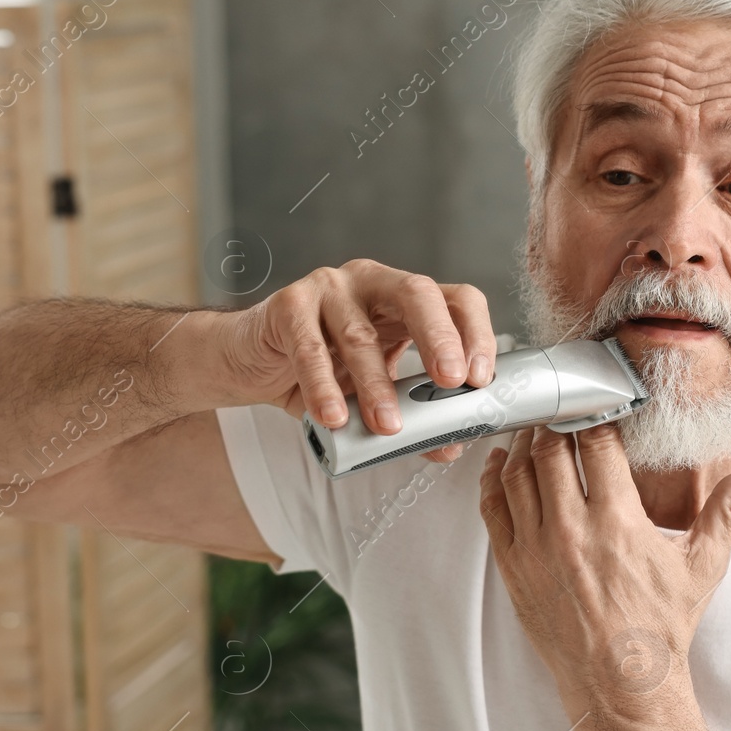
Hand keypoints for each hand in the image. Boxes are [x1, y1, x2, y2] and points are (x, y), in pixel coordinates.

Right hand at [222, 258, 495, 460]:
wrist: (250, 361)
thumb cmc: (321, 371)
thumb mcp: (374, 393)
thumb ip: (410, 417)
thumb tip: (448, 447)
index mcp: (405, 300)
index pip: (456, 300)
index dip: (475, 334)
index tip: (480, 380)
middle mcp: (373, 283)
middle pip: (418, 294)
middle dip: (440, 338)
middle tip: (451, 382)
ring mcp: (330, 288)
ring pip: (360, 334)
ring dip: (377, 385)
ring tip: (387, 427)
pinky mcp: (289, 305)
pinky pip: (310, 349)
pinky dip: (324, 387)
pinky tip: (335, 417)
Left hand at [478, 424, 730, 726]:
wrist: (621, 686)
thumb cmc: (660, 628)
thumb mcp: (701, 568)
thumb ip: (727, 512)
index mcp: (617, 522)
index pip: (597, 444)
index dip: (595, 414)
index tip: (598, 402)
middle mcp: (570, 530)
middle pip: (551, 451)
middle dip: (555, 422)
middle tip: (561, 407)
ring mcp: (535, 549)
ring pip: (517, 475)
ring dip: (524, 444)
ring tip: (534, 428)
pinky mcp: (512, 569)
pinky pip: (492, 510)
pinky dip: (493, 480)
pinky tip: (500, 464)